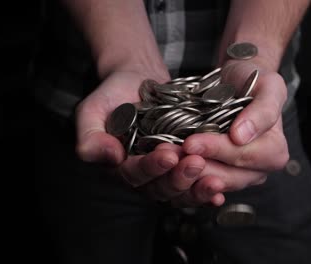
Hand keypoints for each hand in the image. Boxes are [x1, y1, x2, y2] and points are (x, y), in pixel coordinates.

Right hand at [75, 70, 206, 201]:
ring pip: (180, 192)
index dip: (152, 167)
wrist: (139, 81)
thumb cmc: (114, 96)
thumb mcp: (93, 110)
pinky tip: (219, 193)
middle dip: (179, 178)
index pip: (135, 175)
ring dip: (197, 188)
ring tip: (215, 179)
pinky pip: (195, 185)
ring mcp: (166, 173)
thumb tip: (105, 156)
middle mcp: (144, 176)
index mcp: (120, 167)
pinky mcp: (184, 167)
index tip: (168, 154)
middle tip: (195, 163)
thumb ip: (90, 135)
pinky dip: (207, 192)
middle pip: (161, 189)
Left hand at [171, 60, 289, 205]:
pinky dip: (182, 178)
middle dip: (197, 165)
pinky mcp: (215, 174)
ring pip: (210, 183)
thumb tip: (242, 136)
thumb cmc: (255, 81)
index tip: (191, 142)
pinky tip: (166, 169)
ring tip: (164, 158)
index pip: (244, 156)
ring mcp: (236, 176)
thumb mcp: (269, 86)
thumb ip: (263, 111)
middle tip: (169, 152)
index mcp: (274, 153)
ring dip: (185, 174)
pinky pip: (198, 183)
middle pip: (226, 176)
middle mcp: (257, 171)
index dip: (217, 151)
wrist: (235, 80)